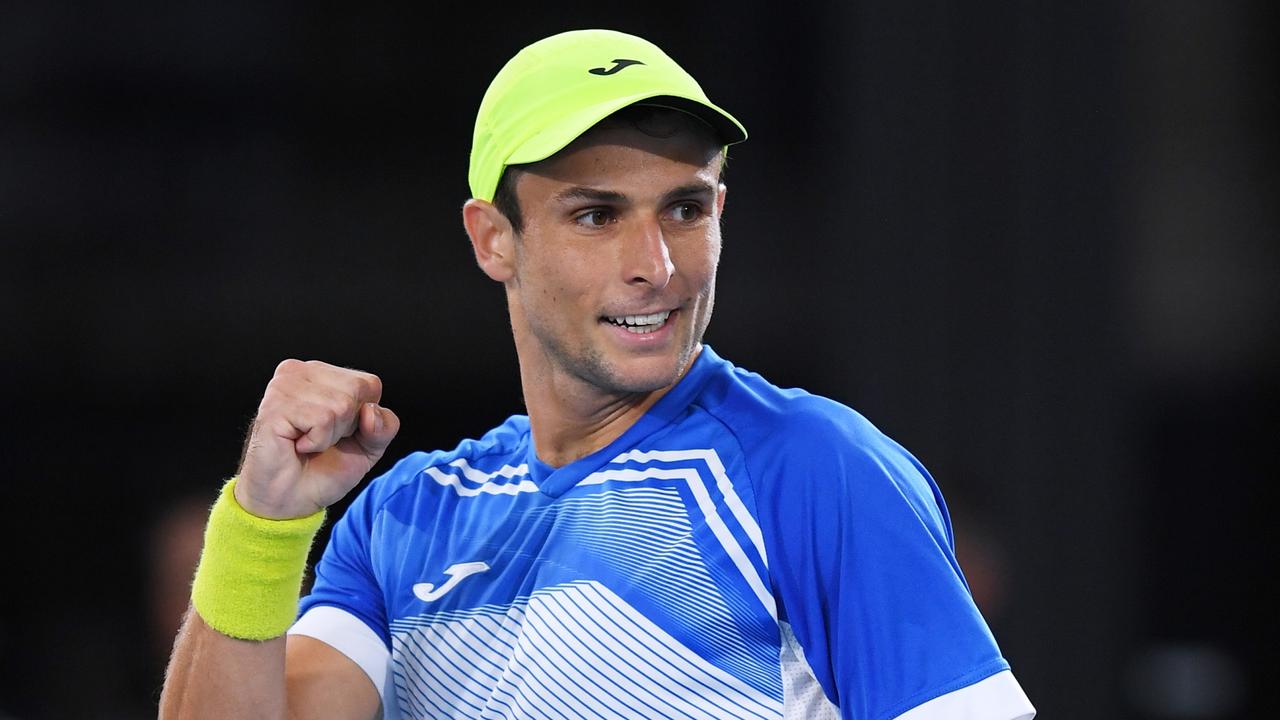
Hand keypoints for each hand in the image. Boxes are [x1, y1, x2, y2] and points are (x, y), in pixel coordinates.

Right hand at [235, 359, 399, 518]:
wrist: (291, 501)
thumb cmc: (323, 469)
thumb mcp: (369, 446)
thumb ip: (385, 425)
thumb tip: (370, 411)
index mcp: (321, 374)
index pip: (369, 384)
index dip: (364, 417)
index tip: (338, 432)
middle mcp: (300, 372)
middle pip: (357, 390)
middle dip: (348, 425)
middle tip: (320, 439)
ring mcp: (284, 386)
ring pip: (341, 405)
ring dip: (329, 436)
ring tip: (307, 442)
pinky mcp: (274, 406)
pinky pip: (321, 419)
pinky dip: (317, 441)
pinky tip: (298, 445)